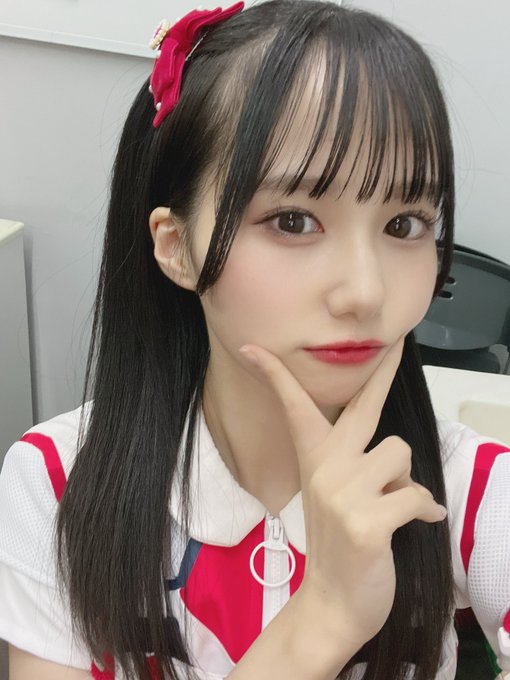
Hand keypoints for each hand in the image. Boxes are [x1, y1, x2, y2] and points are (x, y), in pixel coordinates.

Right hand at [239, 338, 446, 647]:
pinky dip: (425, 510)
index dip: (276, 374)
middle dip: (381, 371)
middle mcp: (325, 468)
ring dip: (405, 480)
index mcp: (314, 459)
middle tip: (395, 341)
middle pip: (363, 407)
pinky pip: (416, 496)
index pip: (295, 406)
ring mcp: (343, 494)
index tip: (254, 348)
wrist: (333, 603)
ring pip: (400, 453)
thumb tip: (397, 454)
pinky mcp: (367, 522)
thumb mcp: (336, 495)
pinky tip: (420, 522)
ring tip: (391, 504)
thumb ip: (359, 464)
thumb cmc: (340, 543)